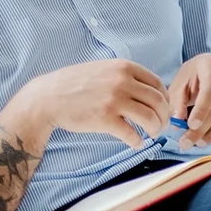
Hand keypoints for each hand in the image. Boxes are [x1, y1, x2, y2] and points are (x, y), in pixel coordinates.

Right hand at [9, 59, 169, 147]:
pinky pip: (132, 134)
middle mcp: (122, 82)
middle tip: (161, 125)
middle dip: (164, 116)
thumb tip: (150, 90)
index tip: (162, 109)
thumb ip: (125, 76)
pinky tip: (136, 143)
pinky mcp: (105, 119)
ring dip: (156, 129)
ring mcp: (114, 100)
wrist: (46, 98)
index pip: (158, 84)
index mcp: (124, 67)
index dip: (164, 99)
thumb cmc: (74, 84)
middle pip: (158, 102)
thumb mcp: (103, 69)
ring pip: (150, 118)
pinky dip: (138, 141)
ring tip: (152, 134)